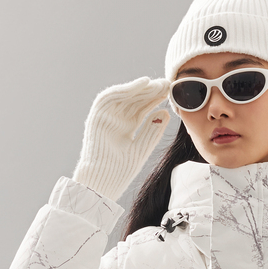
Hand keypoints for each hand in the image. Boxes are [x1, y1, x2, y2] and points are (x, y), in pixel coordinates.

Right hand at [71, 76, 171, 200]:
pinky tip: (143, 83)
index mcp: (127, 128)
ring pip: (124, 97)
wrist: (101, 184)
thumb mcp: (141, 149)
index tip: (171, 92)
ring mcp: (106, 118)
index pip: (143, 109)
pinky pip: (111, 97)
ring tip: (158, 84)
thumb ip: (152, 132)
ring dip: (141, 88)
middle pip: (135, 100)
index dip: (156, 99)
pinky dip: (126, 89)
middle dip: (151, 91)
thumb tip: (165, 113)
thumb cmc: (119, 173)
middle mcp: (116, 120)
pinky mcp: (96, 117)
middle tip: (168, 83)